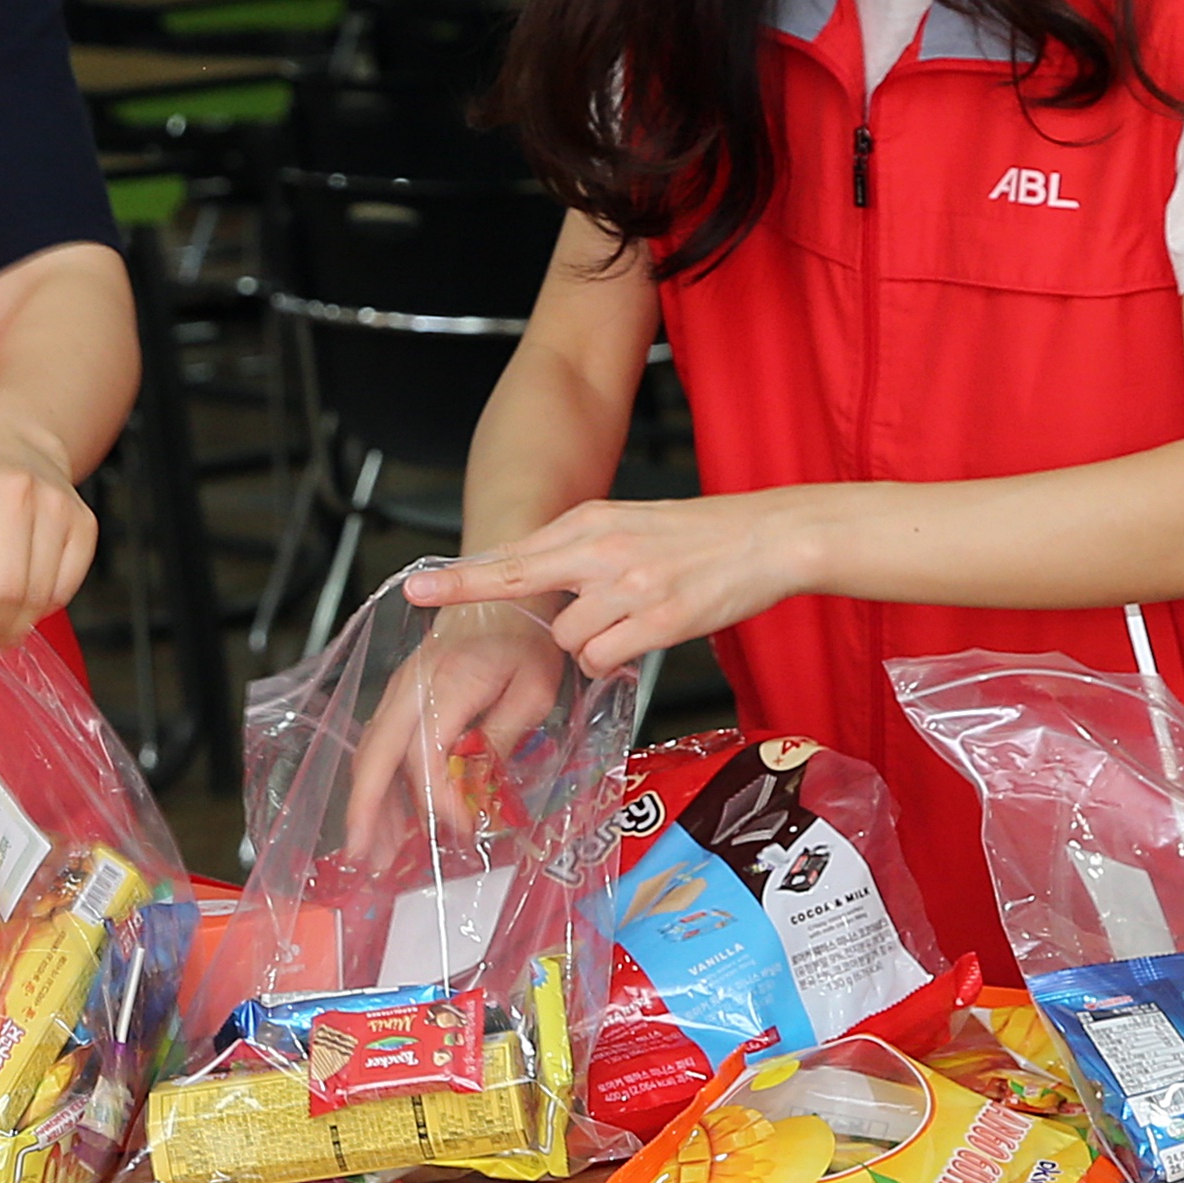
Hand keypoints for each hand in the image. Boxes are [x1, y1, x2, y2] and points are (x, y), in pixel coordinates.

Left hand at [0, 427, 98, 649]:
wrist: (14, 445)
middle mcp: (15, 495)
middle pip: (8, 591)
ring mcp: (57, 508)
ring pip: (41, 595)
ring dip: (20, 623)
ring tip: (4, 625)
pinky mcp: (84, 523)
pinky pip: (67, 588)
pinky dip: (46, 606)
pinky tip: (28, 601)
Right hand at [331, 591, 566, 856]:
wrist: (507, 590)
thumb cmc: (527, 637)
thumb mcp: (534, 692)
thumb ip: (502, 739)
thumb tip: (476, 790)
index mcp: (448, 682)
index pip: (426, 753)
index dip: (439, 799)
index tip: (464, 827)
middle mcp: (413, 685)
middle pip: (377, 754)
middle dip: (366, 808)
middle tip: (367, 857)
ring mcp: (402, 688)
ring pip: (372, 751)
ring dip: (369, 801)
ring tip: (376, 850)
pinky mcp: (403, 693)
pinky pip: (382, 741)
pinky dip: (379, 780)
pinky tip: (389, 814)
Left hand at [407, 490, 814, 681]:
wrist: (766, 536)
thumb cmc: (697, 537)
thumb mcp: (628, 527)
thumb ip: (580, 553)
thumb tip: (540, 589)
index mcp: (591, 522)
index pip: (513, 554)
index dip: (462, 578)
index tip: (417, 590)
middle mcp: (603, 550)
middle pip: (527, 593)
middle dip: (512, 615)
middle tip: (497, 618)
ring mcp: (631, 584)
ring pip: (569, 639)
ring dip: (588, 645)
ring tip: (627, 625)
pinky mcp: (661, 619)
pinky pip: (606, 658)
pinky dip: (615, 660)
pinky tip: (642, 638)